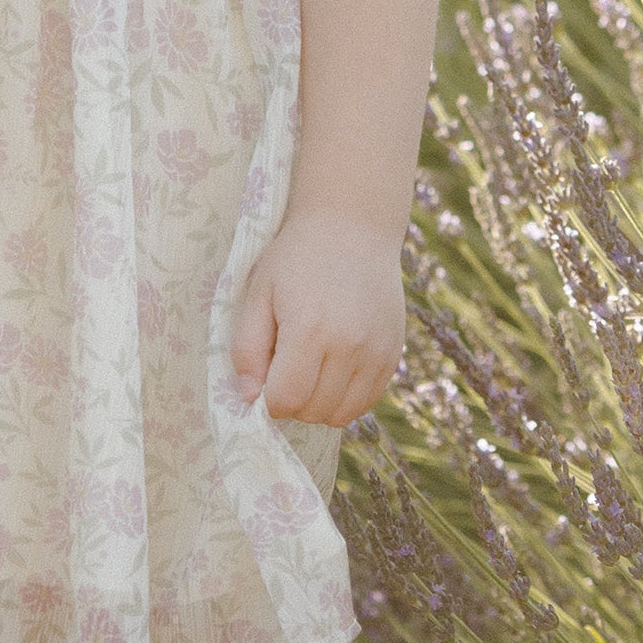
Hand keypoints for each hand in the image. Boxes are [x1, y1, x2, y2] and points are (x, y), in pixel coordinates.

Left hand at [229, 206, 405, 427]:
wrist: (352, 228)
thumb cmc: (296, 258)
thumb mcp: (259, 293)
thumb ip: (248, 349)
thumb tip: (249, 398)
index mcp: (310, 330)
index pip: (286, 400)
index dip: (267, 399)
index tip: (263, 378)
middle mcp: (350, 347)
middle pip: (314, 412)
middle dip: (291, 401)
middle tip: (283, 367)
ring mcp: (377, 354)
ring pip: (342, 414)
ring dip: (318, 404)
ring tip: (307, 369)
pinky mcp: (394, 355)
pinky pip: (367, 402)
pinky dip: (344, 398)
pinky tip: (331, 368)